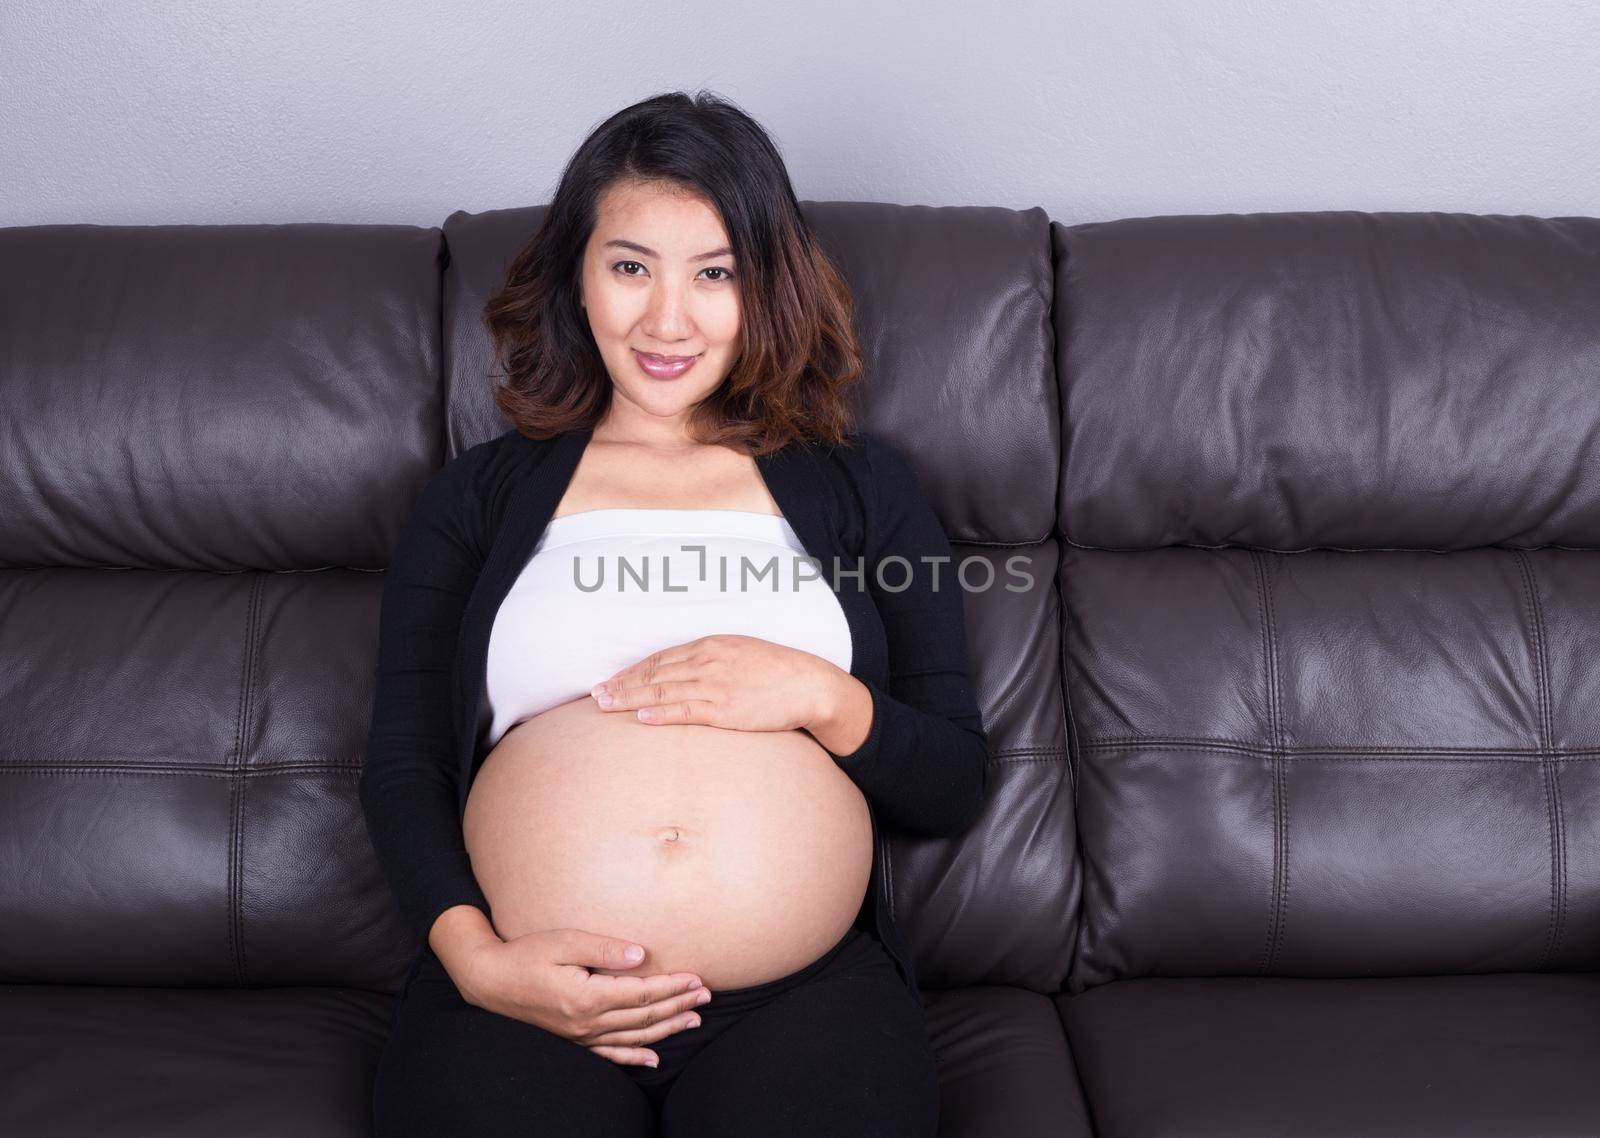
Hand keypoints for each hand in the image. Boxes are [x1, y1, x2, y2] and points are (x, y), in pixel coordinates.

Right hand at [458, 928, 712, 1068]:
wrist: (489, 980)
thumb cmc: (525, 954)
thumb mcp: (564, 942)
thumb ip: (604, 949)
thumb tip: (641, 956)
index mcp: (588, 997)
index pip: (643, 993)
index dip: (673, 986)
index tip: (697, 979)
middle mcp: (587, 1023)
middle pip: (644, 1016)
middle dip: (678, 1005)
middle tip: (707, 996)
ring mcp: (580, 1037)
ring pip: (633, 1037)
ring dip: (666, 1029)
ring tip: (693, 1020)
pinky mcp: (572, 1042)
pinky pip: (610, 1055)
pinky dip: (634, 1058)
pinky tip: (652, 1059)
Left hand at [589, 634, 835, 731]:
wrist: (809, 684)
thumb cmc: (778, 672)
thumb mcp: (741, 654)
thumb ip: (713, 661)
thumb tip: (687, 673)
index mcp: (711, 646)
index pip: (660, 658)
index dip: (632, 670)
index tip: (610, 680)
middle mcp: (708, 661)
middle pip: (654, 673)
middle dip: (621, 684)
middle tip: (594, 694)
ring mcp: (715, 684)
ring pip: (662, 691)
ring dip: (629, 699)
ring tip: (604, 705)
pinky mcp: (725, 709)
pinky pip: (686, 711)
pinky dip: (661, 714)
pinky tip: (641, 718)